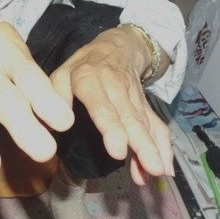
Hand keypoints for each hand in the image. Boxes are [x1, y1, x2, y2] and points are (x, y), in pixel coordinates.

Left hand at [50, 26, 173, 184]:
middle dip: (142, 145)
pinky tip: (165, 169)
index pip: (102, 106)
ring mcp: (134, 98)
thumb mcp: (62, 72)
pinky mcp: (146, 106)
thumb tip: (54, 124)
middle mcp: (116, 89)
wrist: (118, 46)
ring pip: (146, 124)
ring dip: (154, 149)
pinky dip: (163, 147)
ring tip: (159, 173)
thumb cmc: (83, 66)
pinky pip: (156, 126)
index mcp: (90, 80)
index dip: (112, 128)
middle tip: (152, 169)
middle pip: (131, 119)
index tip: (118, 152)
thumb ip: (55, 96)